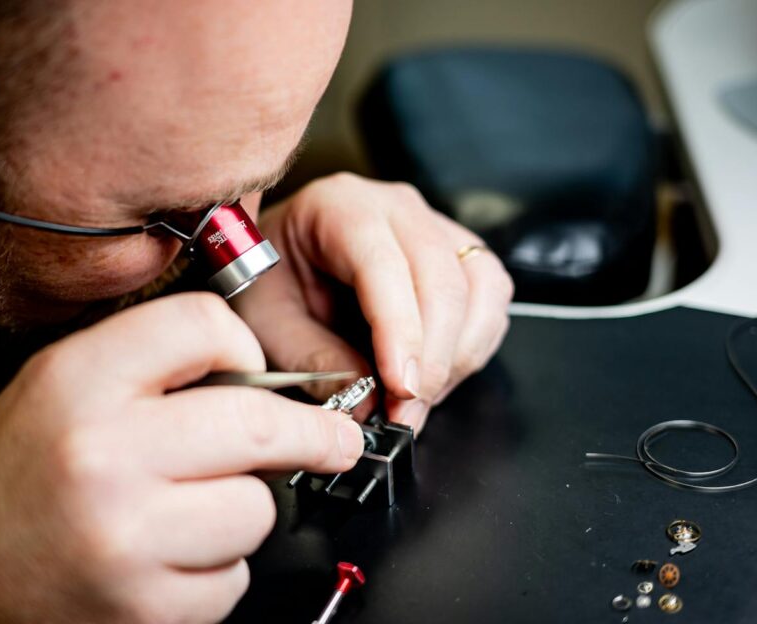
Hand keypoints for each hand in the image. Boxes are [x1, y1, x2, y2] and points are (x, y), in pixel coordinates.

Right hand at [0, 293, 363, 623]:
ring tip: (186, 515)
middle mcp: (102, 455)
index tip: (264, 370)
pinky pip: (232, 579)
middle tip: (333, 440)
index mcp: (76, 382)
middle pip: (258, 422)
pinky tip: (165, 561)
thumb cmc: (6, 484)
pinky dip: (214, 573)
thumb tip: (255, 370)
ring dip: (242, 513)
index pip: (203, 326)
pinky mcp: (145, 608)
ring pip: (256, 510)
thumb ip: (143, 368)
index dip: (244, 343)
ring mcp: (126, 538)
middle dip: (311, 434)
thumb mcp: (54, 391)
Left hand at [235, 173, 512, 432]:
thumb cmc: (270, 280)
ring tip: (415, 401)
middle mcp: (396, 208)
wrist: (281, 260)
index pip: (384, 266)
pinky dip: (471, 348)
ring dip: (457, 357)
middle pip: (442, 279)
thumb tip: (366, 402)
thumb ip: (312, 360)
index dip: (400, 331)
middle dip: (431, 359)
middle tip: (405, 414)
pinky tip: (433, 377)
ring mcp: (435, 227)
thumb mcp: (266, 321)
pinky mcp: (460, 255)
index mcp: (339, 207)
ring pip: (479, 289)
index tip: (398, 387)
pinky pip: (490, 300)